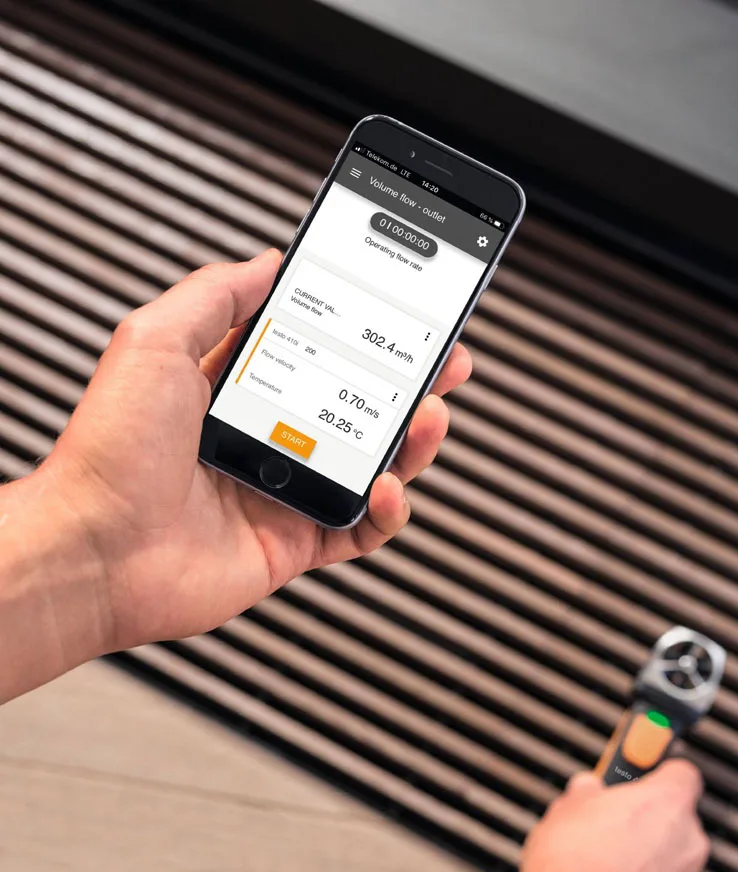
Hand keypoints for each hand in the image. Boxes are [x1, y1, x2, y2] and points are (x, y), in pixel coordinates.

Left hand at [41, 250, 469, 652]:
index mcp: (233, 386)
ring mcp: (282, 490)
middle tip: (444, 363)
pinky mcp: (294, 544)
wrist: (99, 549)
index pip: (316, 348)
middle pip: (357, 403)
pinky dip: (388, 511)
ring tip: (427, 417)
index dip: (363, 330)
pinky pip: (361, 530)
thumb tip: (266, 263)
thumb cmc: (110, 450)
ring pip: (371, 463)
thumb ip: (216, 295)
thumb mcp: (155, 340)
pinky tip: (385, 487)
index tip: (401, 310)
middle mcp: (263, 436)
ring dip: (412, 440)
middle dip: (408, 382)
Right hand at [511, 761, 708, 871]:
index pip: (683, 772)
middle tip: (608, 822)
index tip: (637, 773)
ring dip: (642, 859)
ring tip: (599, 864)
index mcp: (668, 803)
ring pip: (667, 860)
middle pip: (675, 819)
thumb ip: (585, 793)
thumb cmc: (573, 863)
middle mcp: (687, 842)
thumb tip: (586, 789)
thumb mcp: (567, 809)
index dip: (657, 772)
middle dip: (645, 820)